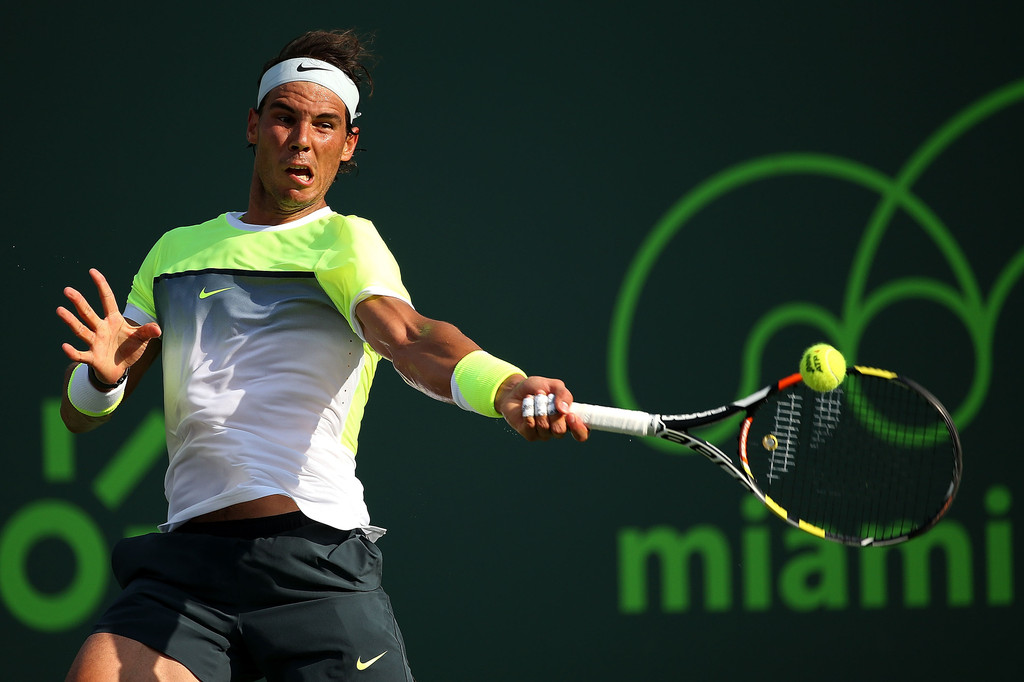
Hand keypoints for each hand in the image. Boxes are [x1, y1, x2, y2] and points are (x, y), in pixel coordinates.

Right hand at [57, 269, 161, 383]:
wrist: (120, 369)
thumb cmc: (129, 349)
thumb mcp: (141, 339)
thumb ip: (147, 331)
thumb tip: (158, 328)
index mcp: (113, 320)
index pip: (107, 299)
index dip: (101, 285)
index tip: (92, 271)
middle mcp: (101, 328)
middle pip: (88, 313)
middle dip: (79, 302)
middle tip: (67, 290)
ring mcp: (95, 342)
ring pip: (81, 330)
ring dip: (71, 321)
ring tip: (60, 310)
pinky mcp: (92, 357)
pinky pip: (80, 354)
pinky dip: (73, 352)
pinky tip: (65, 346)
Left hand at [496, 375, 588, 441]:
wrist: (515, 390)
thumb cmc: (536, 388)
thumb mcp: (553, 385)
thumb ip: (563, 394)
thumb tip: (564, 410)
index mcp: (569, 419)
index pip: (582, 433)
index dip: (579, 428)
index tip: (570, 415)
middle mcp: (558, 429)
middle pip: (560, 431)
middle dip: (552, 413)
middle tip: (546, 399)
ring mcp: (544, 434)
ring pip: (544, 427)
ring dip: (538, 408)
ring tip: (534, 398)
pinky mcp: (530, 435)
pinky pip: (531, 426)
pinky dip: (528, 411)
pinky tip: (527, 404)